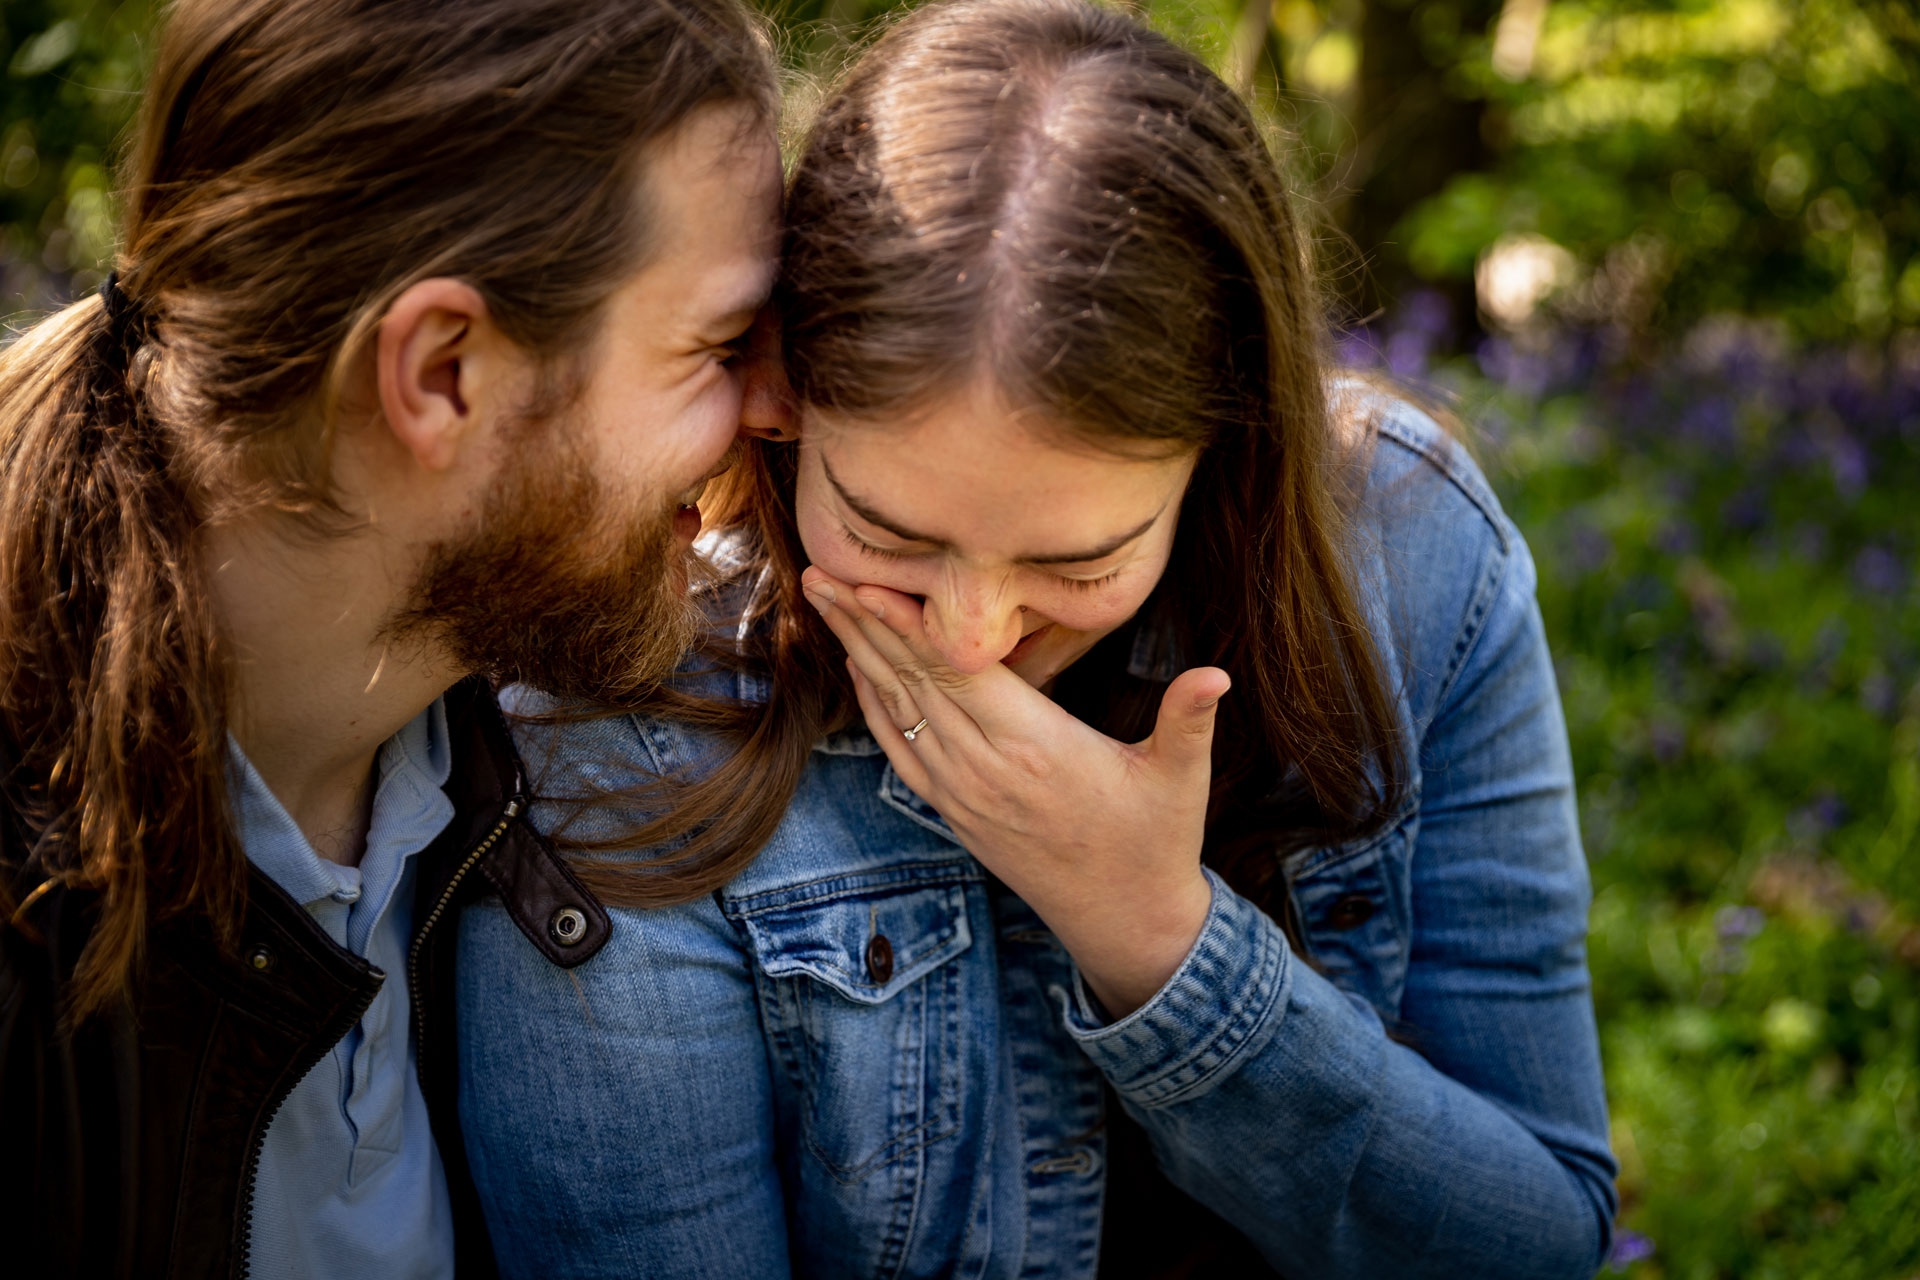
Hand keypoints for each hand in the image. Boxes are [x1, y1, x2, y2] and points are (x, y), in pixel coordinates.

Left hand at [801, 566, 1227, 1017]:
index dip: (907, 624)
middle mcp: (984, 768)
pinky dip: (875, 705)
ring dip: (858, 653)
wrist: (1124, 922)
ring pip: (897, 709)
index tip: (867, 580)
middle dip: (863, 621)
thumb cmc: (1155, 842)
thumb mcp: (1181, 779)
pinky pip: (900, 749)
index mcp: (1033, 747)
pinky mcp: (954, 811)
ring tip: (825, 601)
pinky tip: (856, 670)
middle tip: (820, 568)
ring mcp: (962, 793)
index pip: (955, 671)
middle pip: (910, 679)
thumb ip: (1189, 720)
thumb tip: (1218, 674)